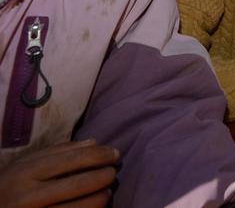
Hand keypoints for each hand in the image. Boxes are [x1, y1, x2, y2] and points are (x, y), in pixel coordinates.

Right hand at [0, 139, 118, 207]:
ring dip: (100, 198)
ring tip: (107, 191)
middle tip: (113, 172)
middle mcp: (29, 196)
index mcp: (27, 172)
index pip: (72, 160)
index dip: (99, 156)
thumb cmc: (10, 186)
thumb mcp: (25, 164)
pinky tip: (94, 206)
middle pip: (78, 184)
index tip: (115, 153)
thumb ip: (58, 152)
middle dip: (103, 176)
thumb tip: (93, 142)